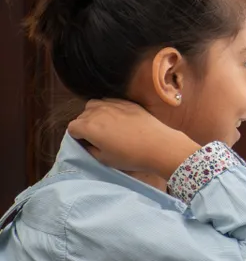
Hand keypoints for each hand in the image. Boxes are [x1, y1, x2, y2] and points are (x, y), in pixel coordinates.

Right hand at [67, 99, 199, 180]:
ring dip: (94, 114)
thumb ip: (89, 149)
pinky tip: (118, 119)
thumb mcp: (104, 159)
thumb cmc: (130, 156)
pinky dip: (108, 109)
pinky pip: (110, 102)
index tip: (87, 144)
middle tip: (97, 137)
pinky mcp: (127, 102)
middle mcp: (97, 112)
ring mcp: (113, 104)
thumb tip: (86, 143)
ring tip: (105, 126)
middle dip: (85, 125)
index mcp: (88, 126)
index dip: (77, 137)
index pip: (72, 128)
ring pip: (94, 105)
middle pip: (82, 116)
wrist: (158, 145)